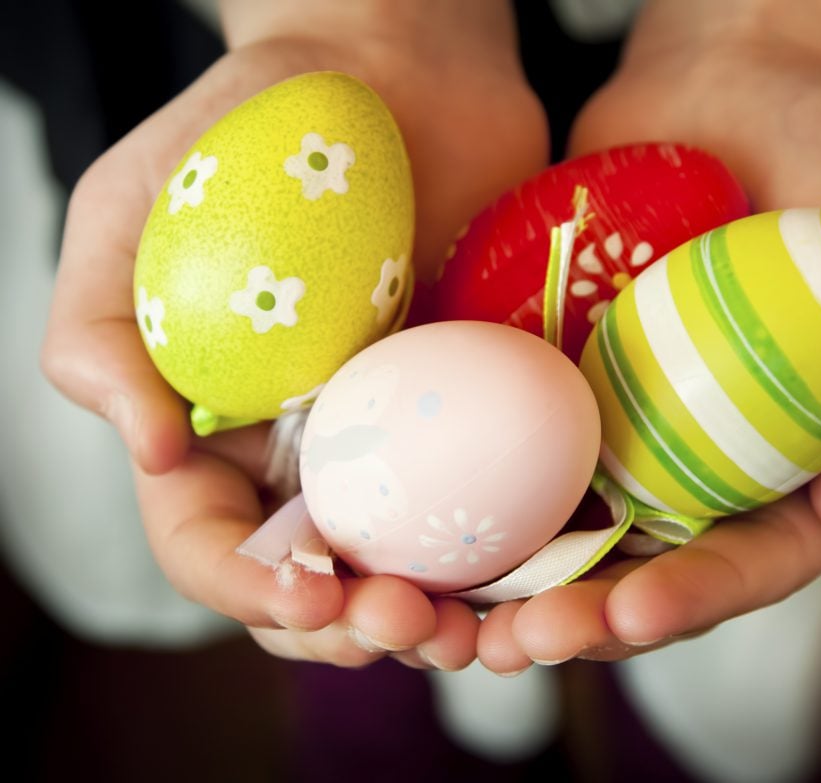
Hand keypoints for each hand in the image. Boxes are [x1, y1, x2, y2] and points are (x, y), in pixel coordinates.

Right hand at [41, 1, 548, 669]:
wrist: (391, 72)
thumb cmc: (249, 135)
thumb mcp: (133, 211)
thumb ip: (101, 331)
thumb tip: (147, 448)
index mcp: (217, 428)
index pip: (211, 546)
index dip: (249, 589)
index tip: (310, 591)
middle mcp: (312, 450)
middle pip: (319, 583)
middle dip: (353, 627)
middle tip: (405, 624)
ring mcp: (404, 434)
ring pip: (413, 564)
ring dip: (439, 616)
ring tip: (474, 630)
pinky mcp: (486, 406)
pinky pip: (501, 497)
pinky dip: (517, 553)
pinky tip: (542, 573)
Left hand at [476, 4, 820, 672]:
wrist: (734, 90)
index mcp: (791, 468)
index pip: (751, 562)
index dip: (697, 598)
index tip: (634, 610)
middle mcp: (700, 467)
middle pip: (643, 572)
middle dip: (584, 617)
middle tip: (522, 640)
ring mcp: (621, 430)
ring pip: (562, 533)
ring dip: (508, 585)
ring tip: (455, 619)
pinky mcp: (554, 386)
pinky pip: (506, 448)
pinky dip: (465, 492)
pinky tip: (418, 522)